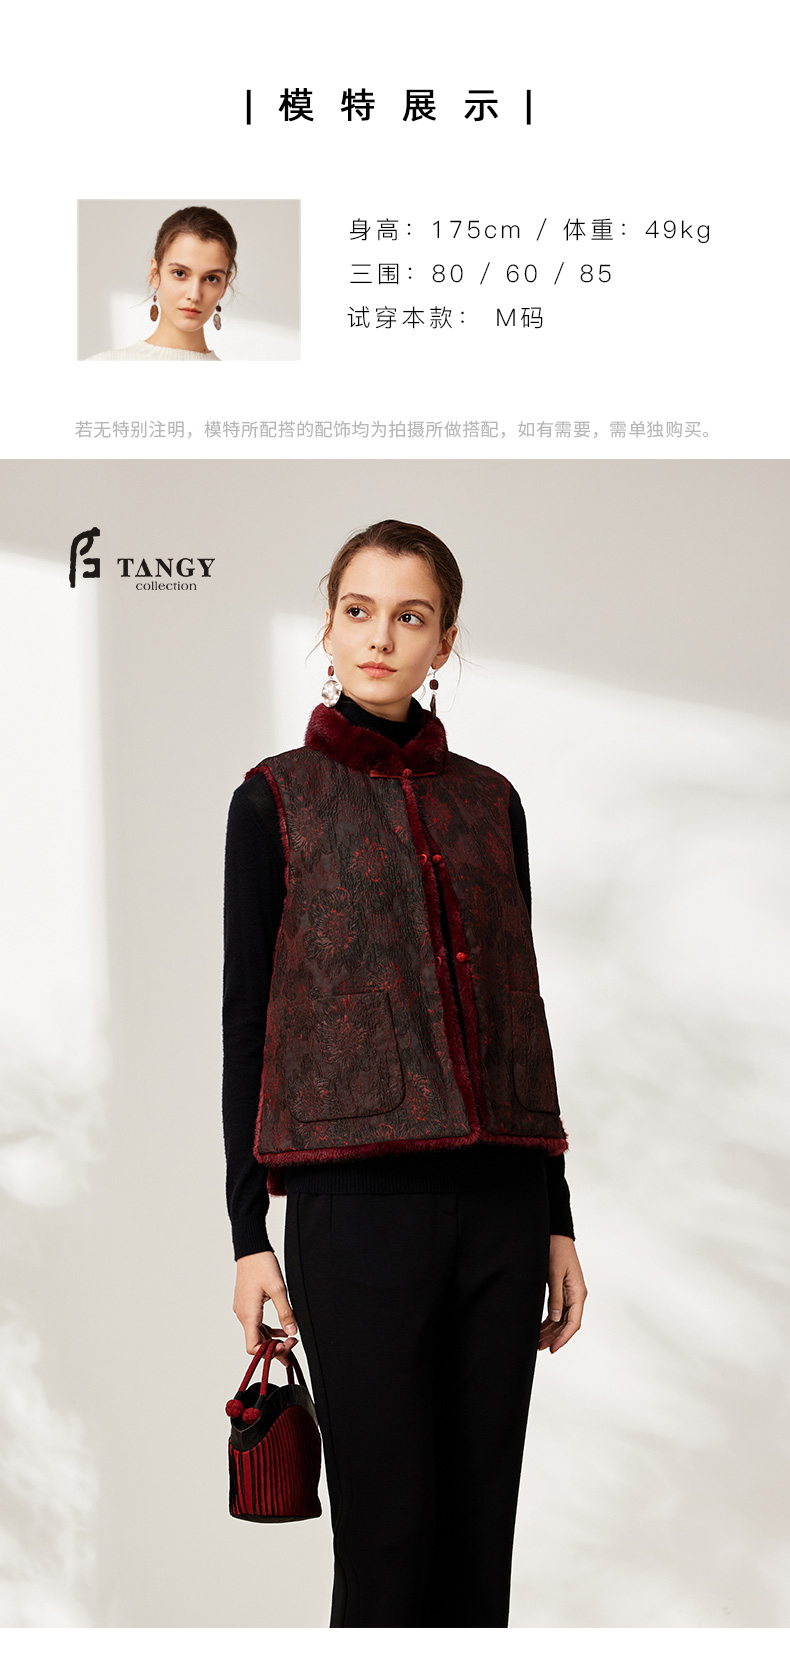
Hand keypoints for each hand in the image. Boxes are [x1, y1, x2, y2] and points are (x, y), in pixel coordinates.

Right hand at [233, 1250, 298, 1360]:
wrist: (251, 1250)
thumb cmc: (261, 1265)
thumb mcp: (278, 1289)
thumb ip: (286, 1313)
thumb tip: (293, 1332)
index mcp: (249, 1314)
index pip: (253, 1347)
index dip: (269, 1352)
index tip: (286, 1346)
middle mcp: (243, 1315)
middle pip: (256, 1342)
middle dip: (274, 1348)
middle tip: (293, 1344)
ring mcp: (243, 1310)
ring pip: (257, 1333)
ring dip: (272, 1339)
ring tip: (290, 1340)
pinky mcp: (246, 1305)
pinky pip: (256, 1323)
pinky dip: (268, 1329)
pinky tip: (282, 1328)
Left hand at [538, 1234, 586, 1352]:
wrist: (557, 1236)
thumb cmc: (557, 1251)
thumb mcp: (553, 1274)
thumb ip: (555, 1297)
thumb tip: (555, 1319)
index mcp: (578, 1293)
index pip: (573, 1322)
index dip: (563, 1338)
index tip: (553, 1349)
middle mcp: (577, 1296)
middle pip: (567, 1323)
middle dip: (555, 1337)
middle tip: (540, 1347)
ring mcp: (571, 1294)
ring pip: (562, 1319)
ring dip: (551, 1330)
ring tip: (538, 1341)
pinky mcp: (564, 1290)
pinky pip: (559, 1310)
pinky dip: (550, 1320)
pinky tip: (541, 1327)